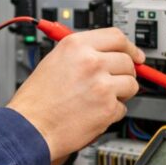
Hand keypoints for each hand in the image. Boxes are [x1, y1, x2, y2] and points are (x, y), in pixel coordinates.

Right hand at [7, 28, 143, 161]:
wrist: (30, 127)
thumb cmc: (35, 100)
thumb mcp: (54, 61)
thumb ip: (80, 54)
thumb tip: (105, 54)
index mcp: (76, 45)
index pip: (116, 36)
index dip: (129, 46)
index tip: (135, 54)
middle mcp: (91, 62)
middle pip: (127, 60)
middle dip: (125, 72)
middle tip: (116, 81)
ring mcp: (102, 85)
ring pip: (131, 84)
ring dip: (121, 93)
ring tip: (101, 99)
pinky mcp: (108, 108)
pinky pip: (123, 107)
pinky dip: (112, 112)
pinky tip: (94, 112)